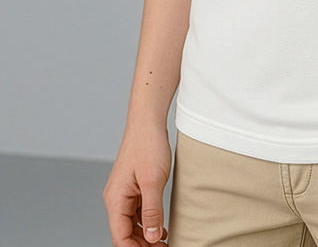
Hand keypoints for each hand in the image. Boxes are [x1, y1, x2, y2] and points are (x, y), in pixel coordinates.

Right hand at [103, 125, 171, 245]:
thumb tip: (151, 237)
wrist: (148, 121)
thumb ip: (152, 212)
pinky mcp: (133, 187)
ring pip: (131, 224)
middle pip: (125, 234)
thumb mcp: (153, 181)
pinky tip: (161, 228)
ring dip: (146, 236)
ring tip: (164, 243)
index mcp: (116, 200)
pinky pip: (137, 212)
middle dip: (142, 246)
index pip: (120, 238)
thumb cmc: (148, 145)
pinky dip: (147, 222)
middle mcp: (116, 199)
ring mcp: (124, 193)